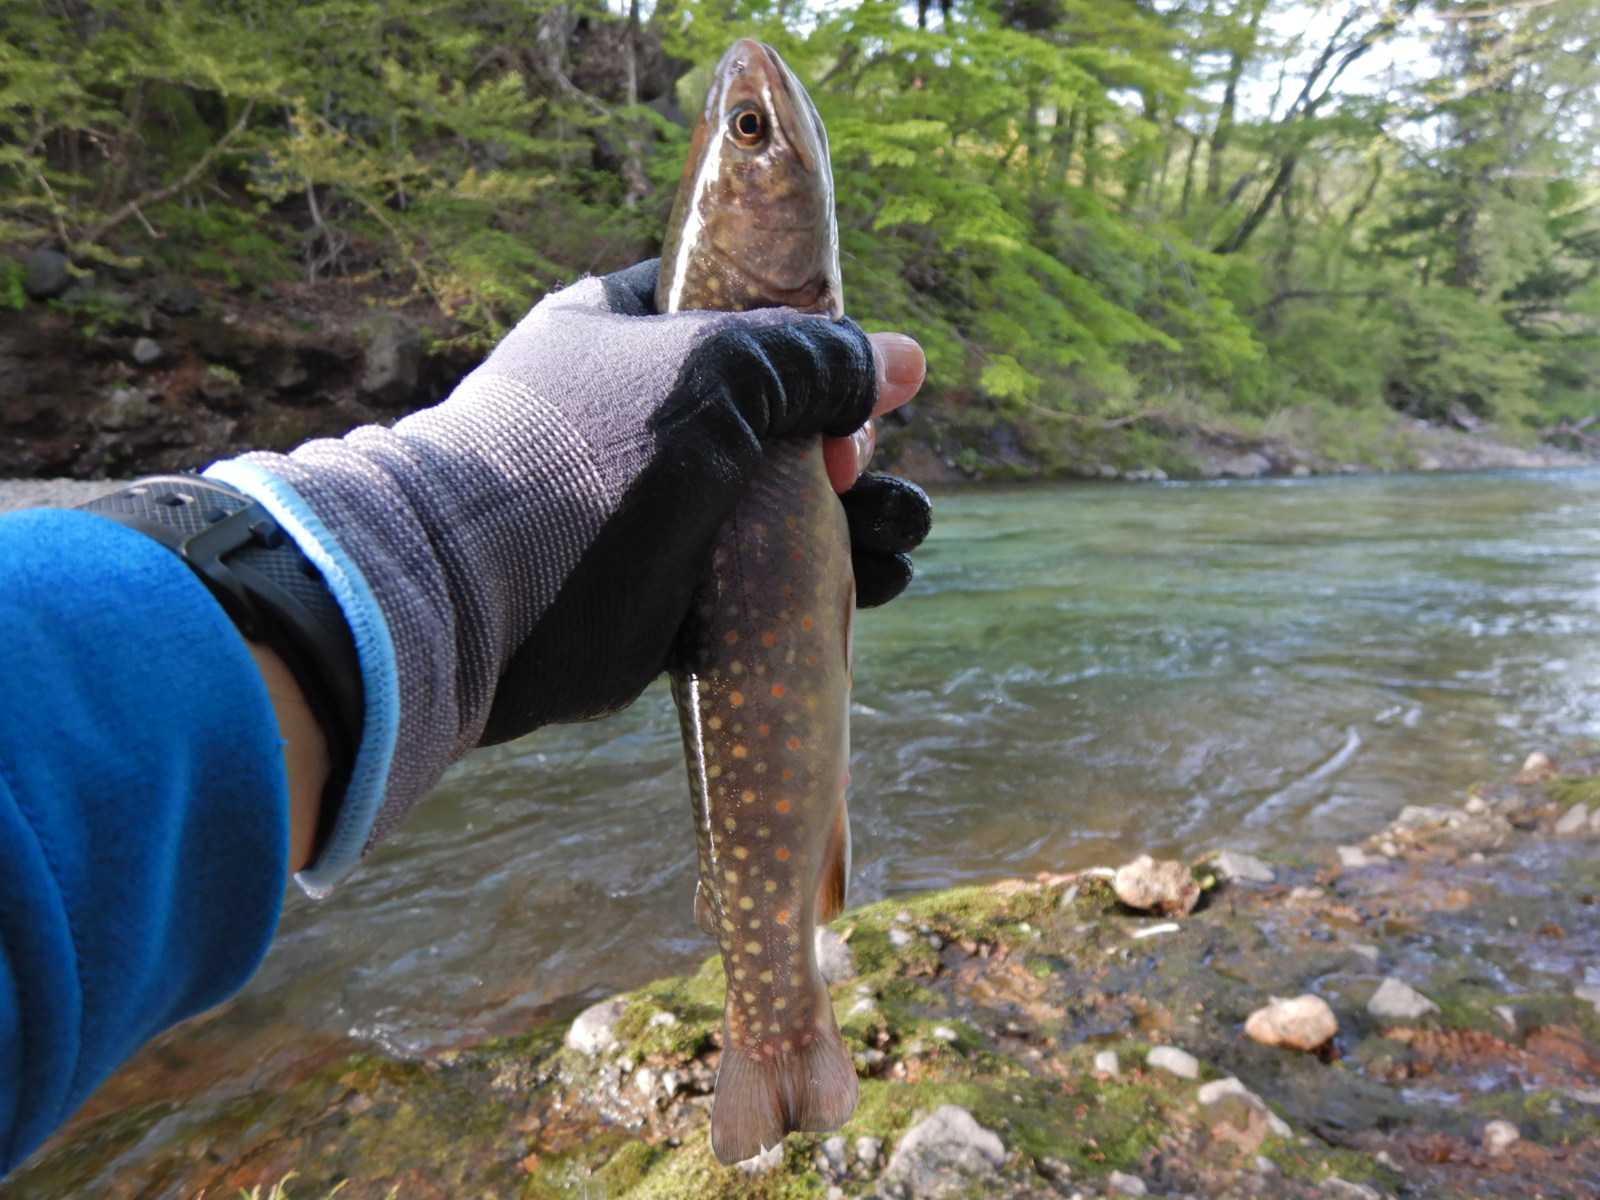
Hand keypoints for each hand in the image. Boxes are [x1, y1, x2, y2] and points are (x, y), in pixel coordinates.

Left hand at [213, 259, 930, 884]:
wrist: (471, 599)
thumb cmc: (586, 459)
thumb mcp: (714, 376)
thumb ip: (811, 361)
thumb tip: (903, 364)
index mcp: (635, 331)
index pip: (746, 310)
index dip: (817, 338)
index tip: (855, 381)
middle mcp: (646, 414)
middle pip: (780, 416)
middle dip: (844, 443)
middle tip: (852, 470)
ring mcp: (654, 508)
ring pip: (780, 505)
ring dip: (855, 518)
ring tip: (901, 535)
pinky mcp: (664, 592)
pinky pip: (761, 578)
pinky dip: (822, 580)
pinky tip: (878, 581)